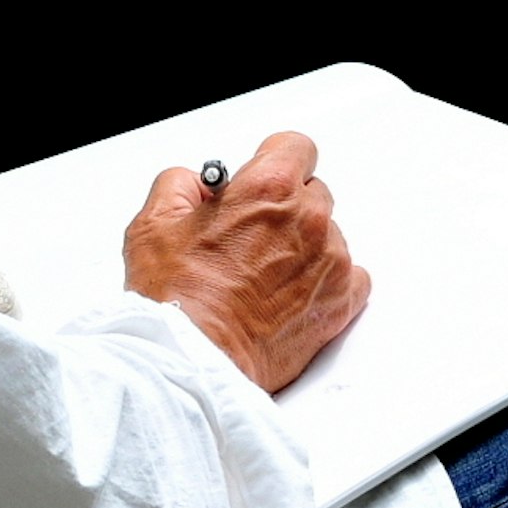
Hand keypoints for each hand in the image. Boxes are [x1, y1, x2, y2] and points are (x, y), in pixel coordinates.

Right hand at [123, 130, 371, 393]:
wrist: (193, 360)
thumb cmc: (176, 300)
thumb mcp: (154, 222)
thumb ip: (181, 185)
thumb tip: (197, 185)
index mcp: (269, 188)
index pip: (295, 147)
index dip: (275, 162)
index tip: (264, 178)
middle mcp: (308, 219)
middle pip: (312, 192)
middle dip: (285, 208)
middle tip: (251, 237)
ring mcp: (330, 261)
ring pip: (329, 236)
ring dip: (304, 247)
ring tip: (264, 276)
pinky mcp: (341, 301)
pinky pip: (352, 276)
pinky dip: (327, 282)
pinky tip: (294, 294)